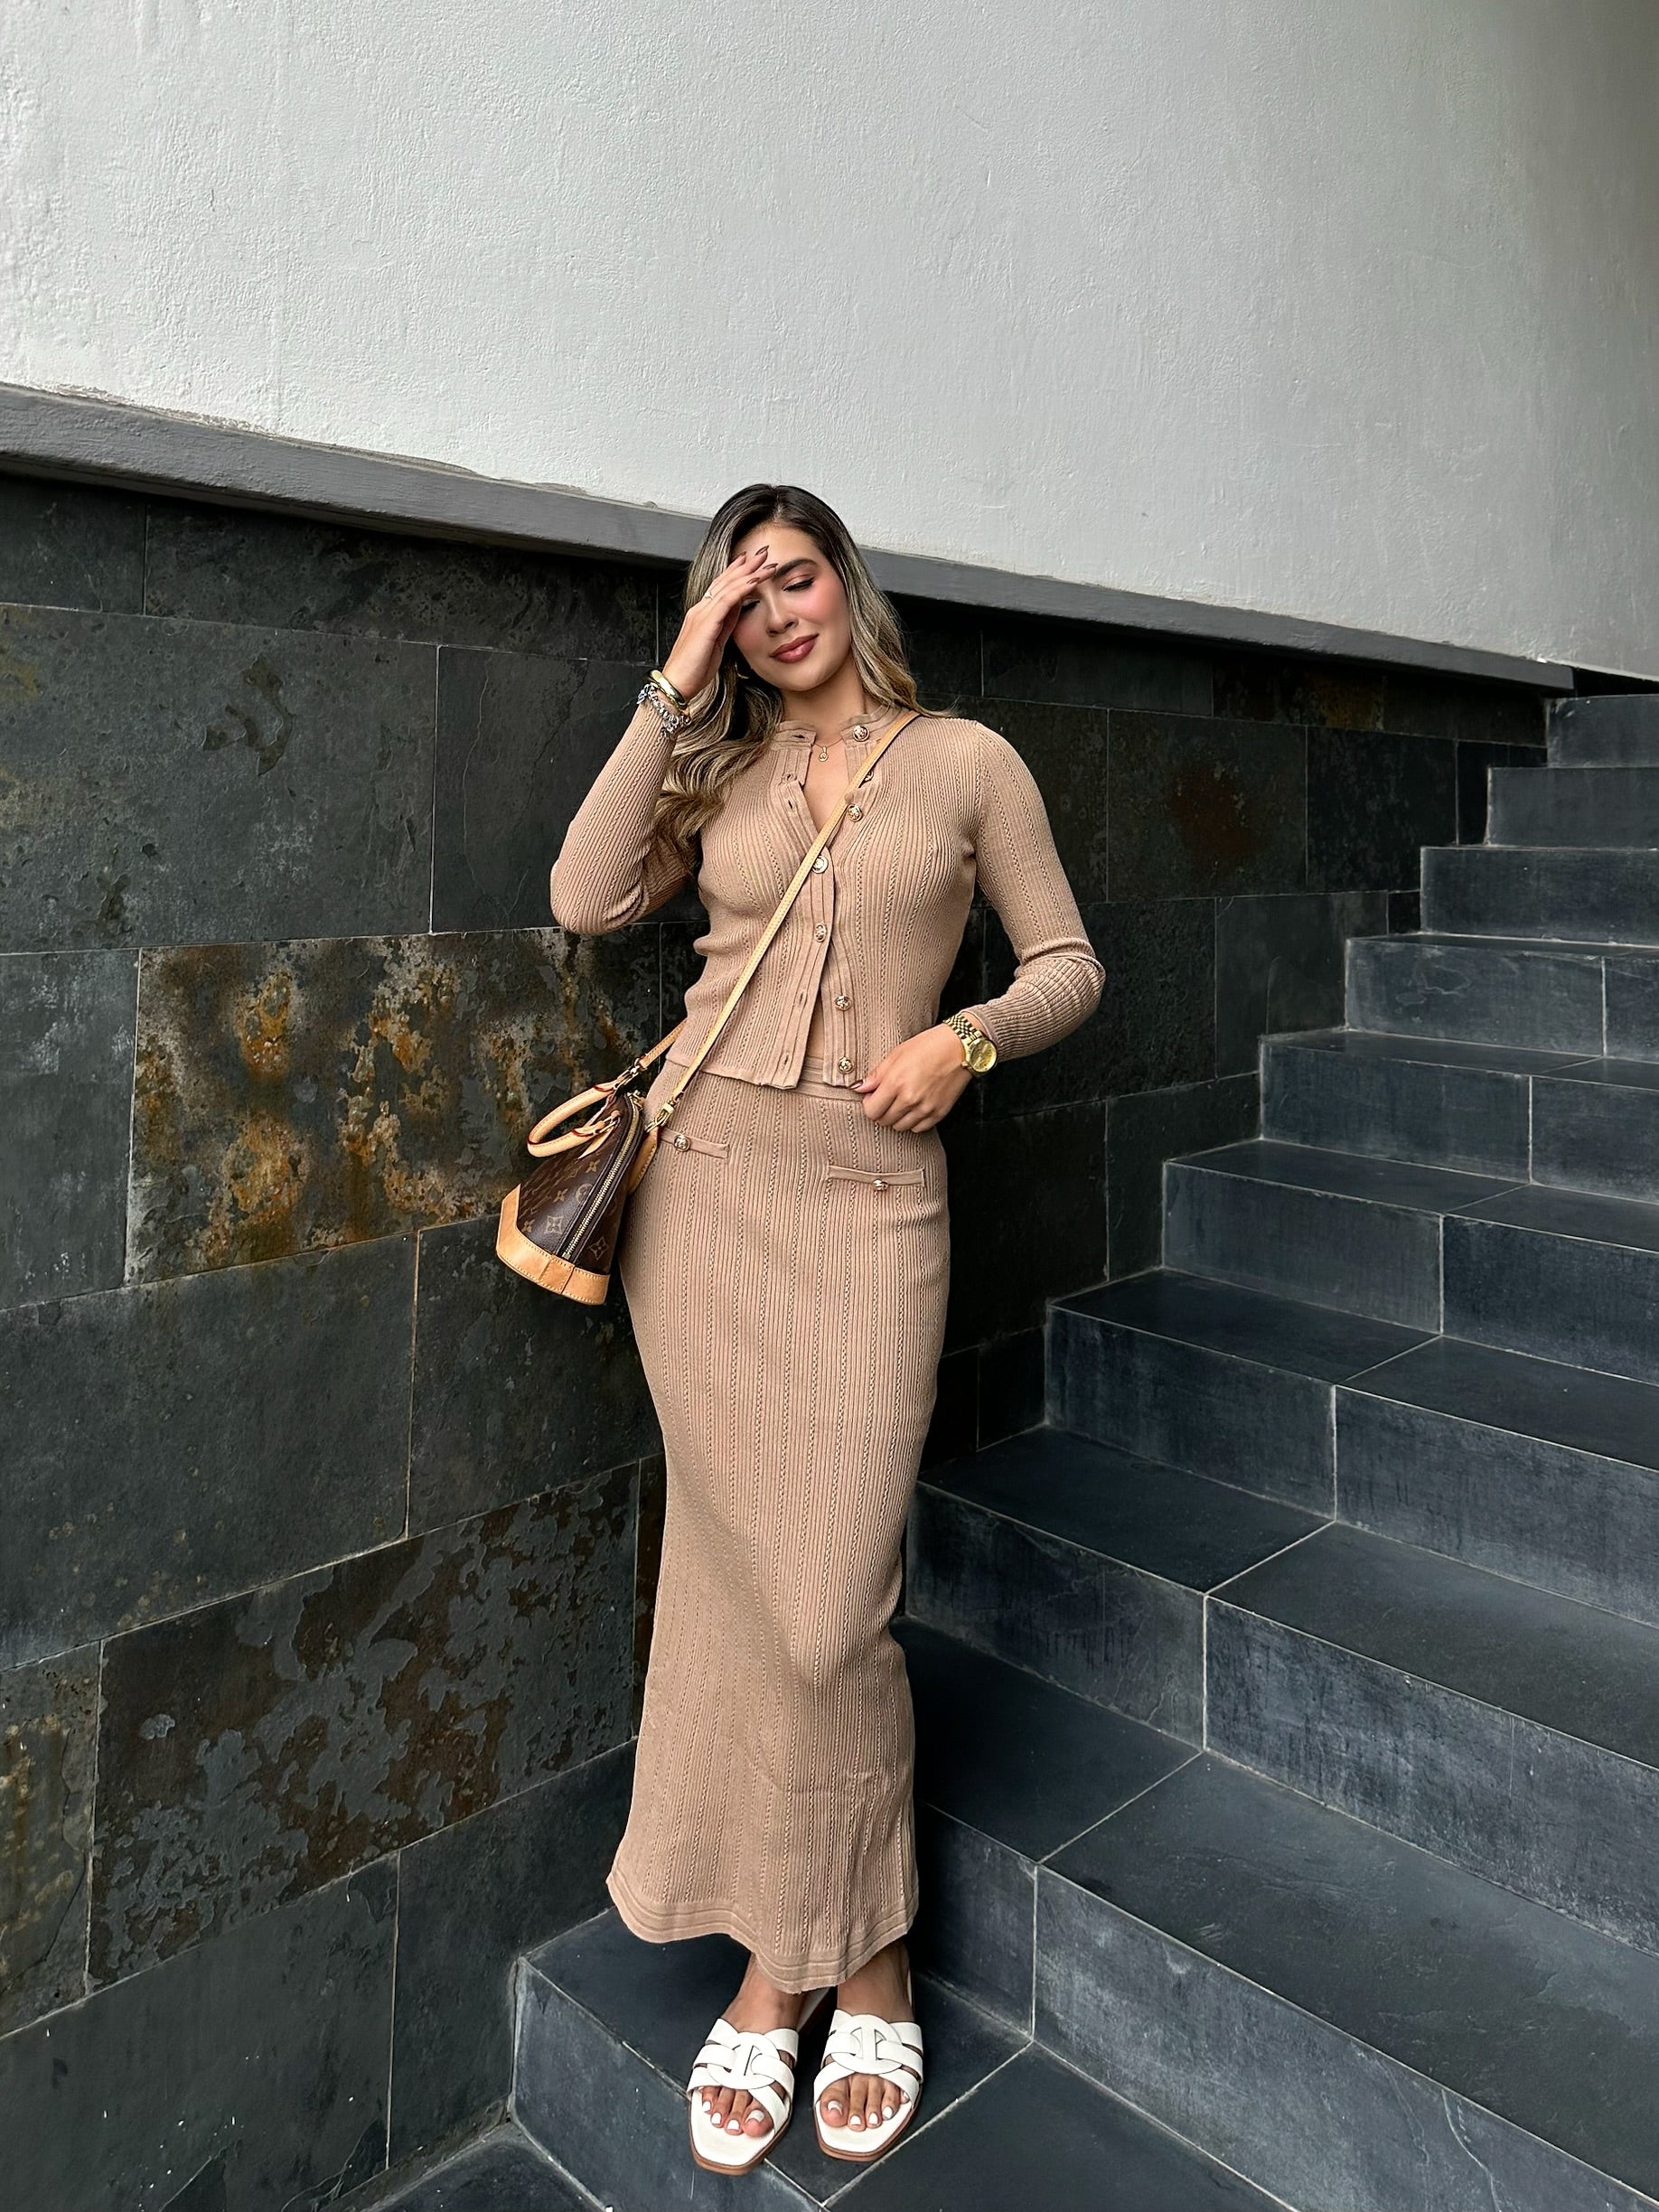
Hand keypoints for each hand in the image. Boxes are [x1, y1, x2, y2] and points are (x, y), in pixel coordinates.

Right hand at [659, 544, 776, 702]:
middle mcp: (700, 610)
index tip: (751, 562)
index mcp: (702, 615)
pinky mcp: (705, 623)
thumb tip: (738, 610)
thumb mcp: (716, 644)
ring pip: (728, 586)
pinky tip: (756, 580)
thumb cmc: (694, 670)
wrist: (677, 684)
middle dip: (745, 565)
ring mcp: (701, 614)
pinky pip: (727, 600)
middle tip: (762, 552)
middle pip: (725, 581)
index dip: (736, 573)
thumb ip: (725, 625)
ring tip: (766, 562)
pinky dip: (743, 588)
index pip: (721, 587)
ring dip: (749, 572)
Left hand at [853, 1026, 973, 1130]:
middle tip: (887, 1098)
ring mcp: (925, 1108)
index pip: (871, 1111)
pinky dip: (913, 1121)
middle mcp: (910, 1099)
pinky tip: (915, 1107)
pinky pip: (918, 1128)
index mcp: (896, 1083)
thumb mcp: (897, 1054)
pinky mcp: (939, 1113)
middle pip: (884, 1121)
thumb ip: (876, 1075)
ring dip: (897, 1118)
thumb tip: (859, 1088)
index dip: (869, 1104)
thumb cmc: (929, 1046)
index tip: (873, 1096)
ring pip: (900, 1127)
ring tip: (902, 1102)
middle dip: (881, 1111)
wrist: (960, 1048)